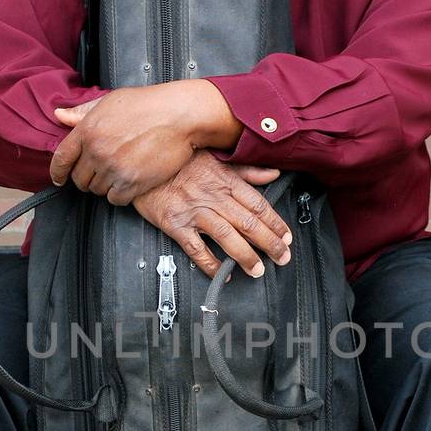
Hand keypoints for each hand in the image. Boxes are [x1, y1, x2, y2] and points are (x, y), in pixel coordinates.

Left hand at [49, 81, 240, 204]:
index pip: (61, 158)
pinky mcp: (131, 183)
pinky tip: (130, 182)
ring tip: (121, 171)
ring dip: (106, 185)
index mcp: (88, 129)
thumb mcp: (111, 101)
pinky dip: (120, 194)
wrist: (180, 116)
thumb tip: (59, 115)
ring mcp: (113, 168)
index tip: (59, 179)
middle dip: (88, 177)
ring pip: (98, 190)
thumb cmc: (148, 104)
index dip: (58, 172)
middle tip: (103, 171)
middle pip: (80, 179)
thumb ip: (83, 112)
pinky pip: (115, 199)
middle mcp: (97, 150)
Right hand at [132, 152, 290, 278]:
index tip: (287, 237)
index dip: (276, 223)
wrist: (143, 163)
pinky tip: (223, 273)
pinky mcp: (175, 225)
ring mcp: (194, 211)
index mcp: (225, 180)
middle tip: (282, 257)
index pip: (258, 204)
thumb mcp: (215, 158)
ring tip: (259, 270)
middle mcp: (213, 197)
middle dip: (269, 243)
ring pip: (227, 237)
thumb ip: (246, 169)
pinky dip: (210, 263)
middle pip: (248, 223)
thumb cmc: (179, 161)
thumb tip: (273, 173)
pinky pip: (196, 248)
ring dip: (246, 256)